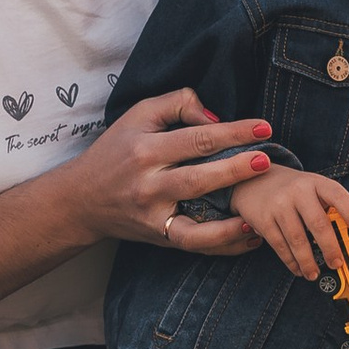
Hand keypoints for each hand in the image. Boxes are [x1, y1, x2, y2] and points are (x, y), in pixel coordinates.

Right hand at [79, 90, 272, 253]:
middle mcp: (148, 186)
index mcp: (145, 150)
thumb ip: (177, 104)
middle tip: (267, 161)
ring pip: (196, 224)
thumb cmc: (117, 150)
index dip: (233, 132)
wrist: (82, 199)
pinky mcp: (159, 237)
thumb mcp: (139, 115)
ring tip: (259, 215)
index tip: (264, 128)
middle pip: (197, 179)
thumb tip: (216, 118)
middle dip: (235, 170)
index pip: (196, 139)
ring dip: (230, 223)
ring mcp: (153, 216)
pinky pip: (194, 245)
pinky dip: (223, 244)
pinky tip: (249, 234)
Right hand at [232, 163, 348, 283]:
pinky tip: (298, 269)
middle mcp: (297, 191)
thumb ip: (328, 205)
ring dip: (308, 261)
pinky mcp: (263, 220)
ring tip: (314, 273)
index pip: (337, 194)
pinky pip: (280, 245)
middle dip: (330, 248)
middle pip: (318, 223)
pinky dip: (291, 261)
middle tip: (337, 263)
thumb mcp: (311, 187)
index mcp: (315, 182)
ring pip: (297, 239)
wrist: (252, 180)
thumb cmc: (292, 190)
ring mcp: (279, 205)